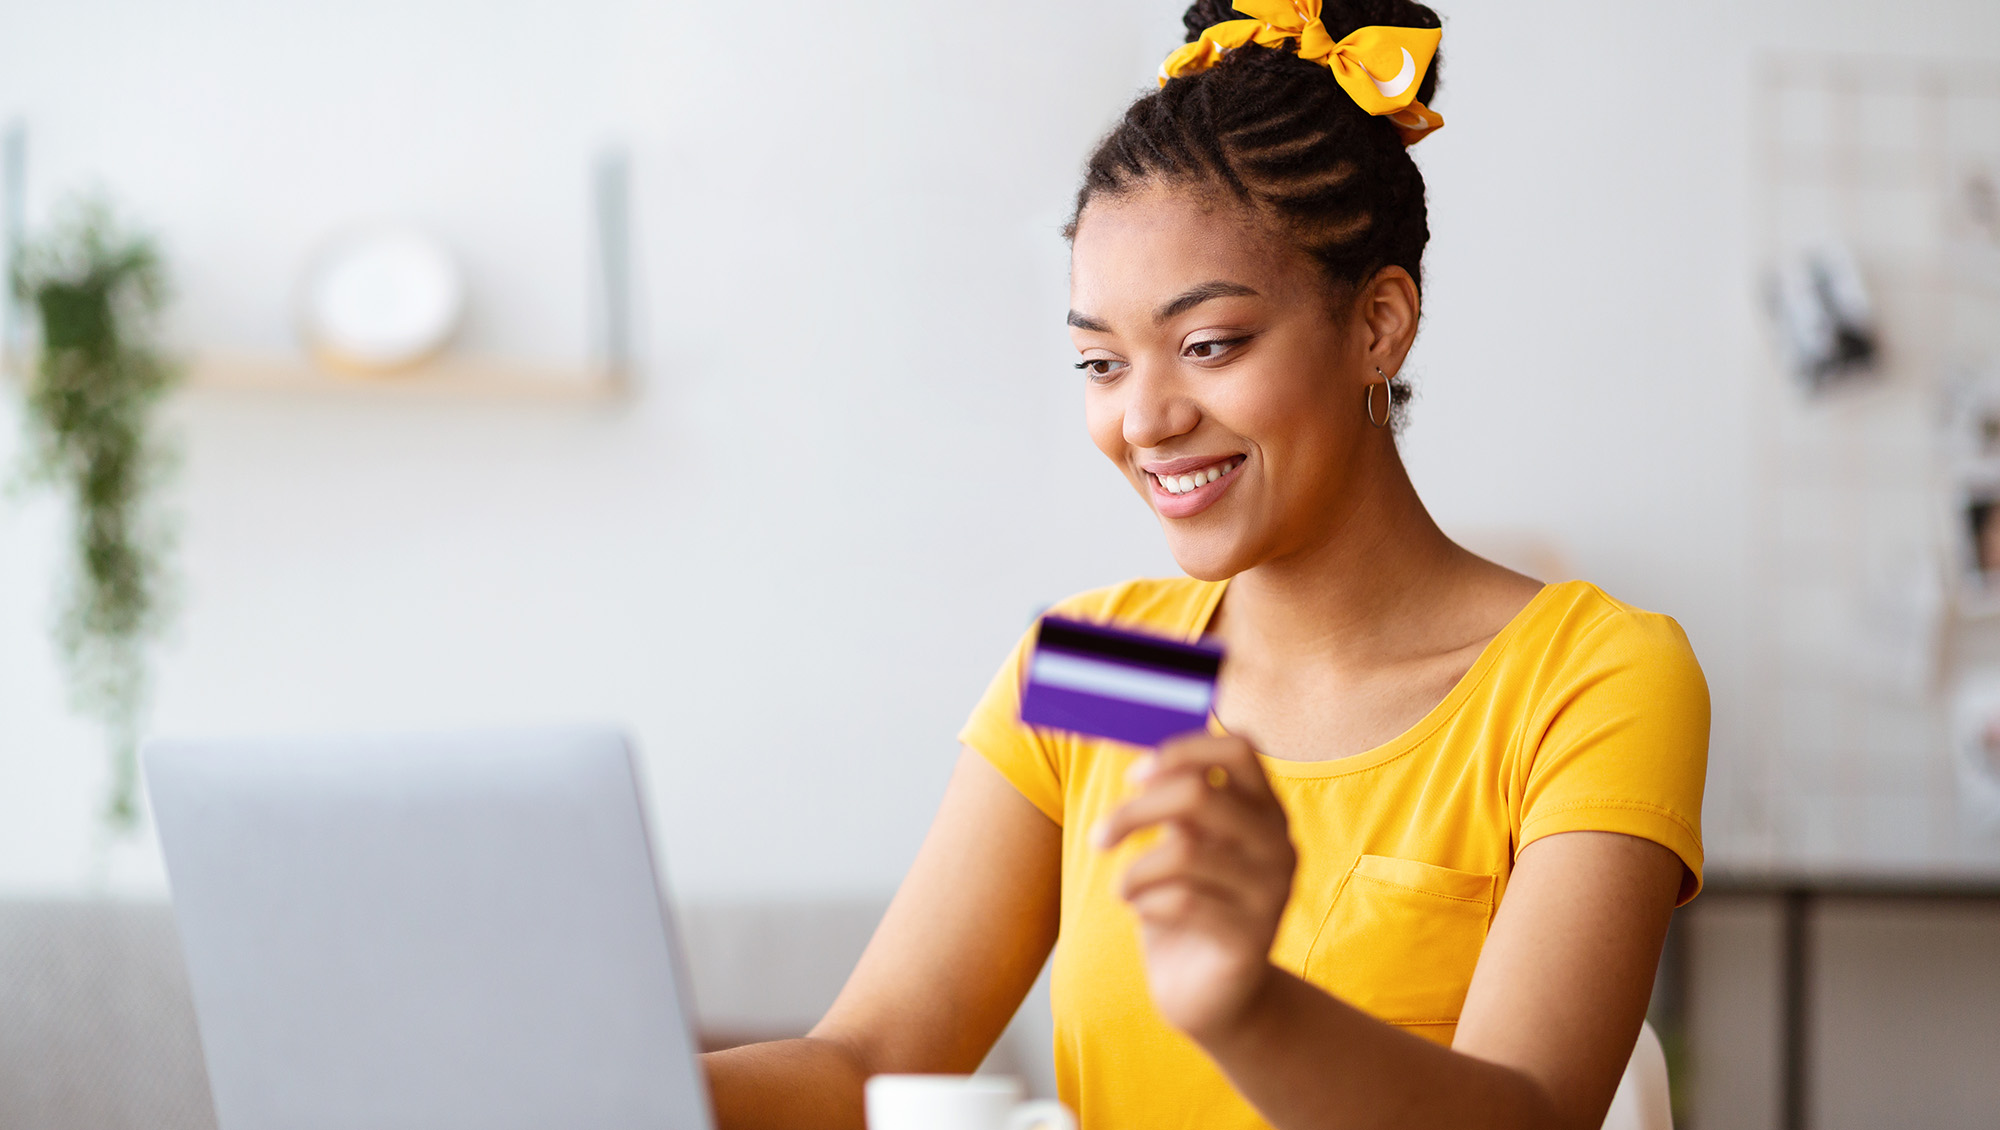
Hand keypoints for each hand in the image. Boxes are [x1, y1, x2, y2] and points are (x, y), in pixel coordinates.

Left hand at [1093, 733, 1295, 1041]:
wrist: (1211, 996)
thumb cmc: (1189, 906)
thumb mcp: (1183, 843)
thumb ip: (1173, 800)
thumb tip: (1131, 750)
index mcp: (1266, 810)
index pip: (1239, 749)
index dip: (1181, 751)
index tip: (1134, 777)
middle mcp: (1279, 845)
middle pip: (1200, 794)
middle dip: (1134, 812)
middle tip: (1098, 838)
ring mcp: (1272, 893)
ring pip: (1185, 851)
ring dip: (1134, 869)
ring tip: (1121, 889)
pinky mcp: (1252, 939)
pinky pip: (1181, 902)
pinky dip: (1145, 903)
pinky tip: (1142, 914)